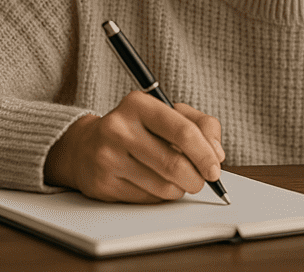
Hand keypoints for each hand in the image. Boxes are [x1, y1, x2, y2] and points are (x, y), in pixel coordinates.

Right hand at [44, 92, 224, 202]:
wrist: (86, 146)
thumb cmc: (137, 128)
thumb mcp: (168, 113)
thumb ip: (201, 125)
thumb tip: (217, 154)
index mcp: (138, 104)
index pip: (183, 131)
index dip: (205, 154)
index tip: (215, 168)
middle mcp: (119, 128)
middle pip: (174, 164)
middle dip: (196, 178)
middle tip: (202, 181)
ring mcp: (107, 157)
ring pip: (163, 186)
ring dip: (180, 189)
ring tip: (179, 180)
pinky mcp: (103, 184)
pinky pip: (147, 199)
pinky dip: (161, 196)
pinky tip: (157, 185)